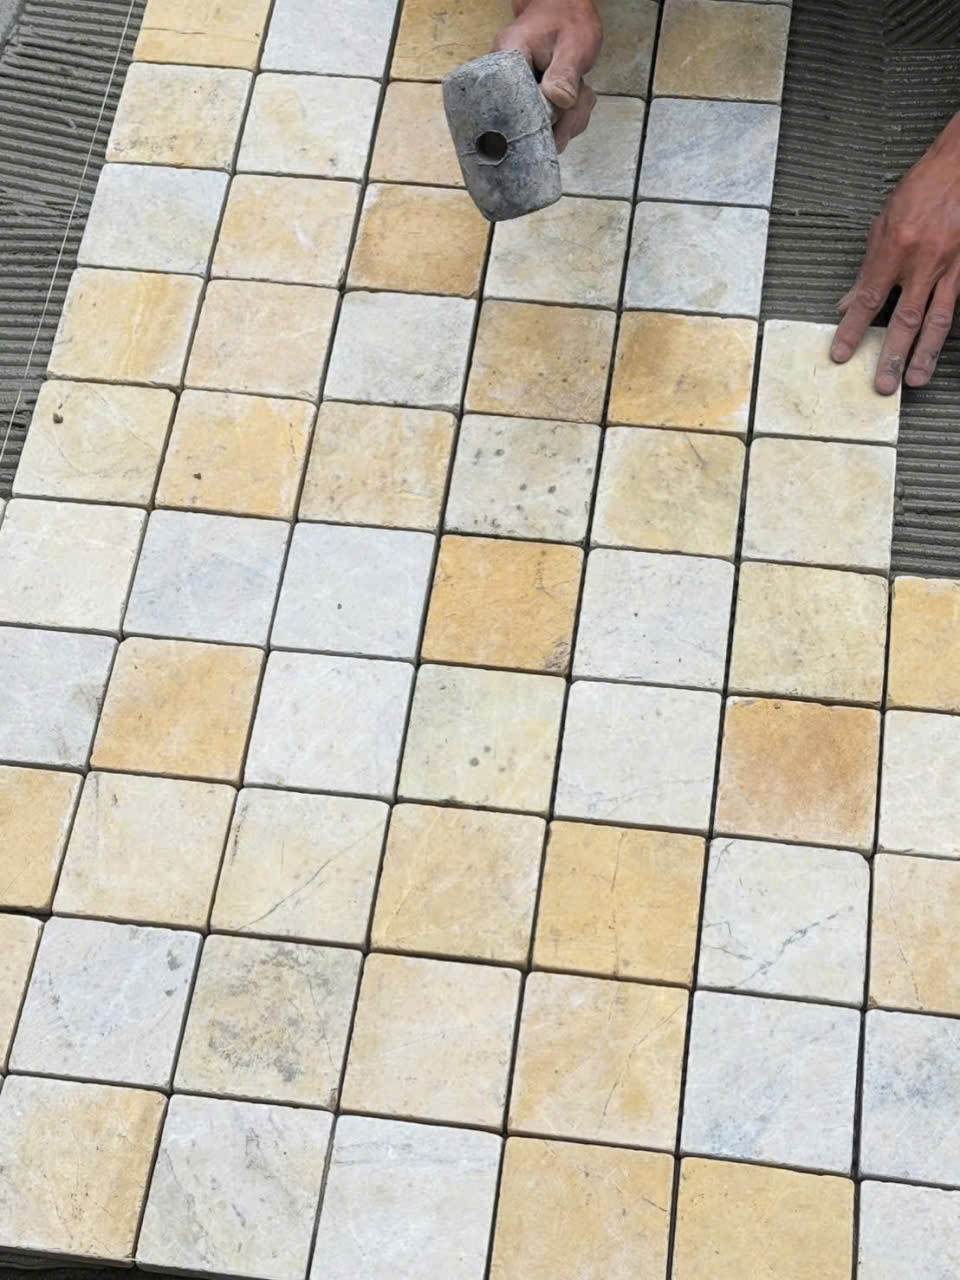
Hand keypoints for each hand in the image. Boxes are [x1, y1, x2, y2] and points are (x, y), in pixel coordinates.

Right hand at [493, 0, 601, 151]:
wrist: (565, 10)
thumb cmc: (567, 20)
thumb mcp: (573, 44)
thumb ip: (565, 73)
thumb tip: (559, 102)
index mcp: (507, 63)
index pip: (511, 108)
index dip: (536, 122)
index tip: (558, 115)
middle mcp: (505, 85)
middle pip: (527, 127)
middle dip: (561, 123)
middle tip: (580, 97)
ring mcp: (518, 99)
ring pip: (545, 131)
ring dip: (571, 119)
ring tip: (582, 90)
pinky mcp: (532, 107)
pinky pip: (553, 127)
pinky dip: (571, 118)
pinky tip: (577, 96)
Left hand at [832, 111, 959, 393]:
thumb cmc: (924, 187)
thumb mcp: (885, 221)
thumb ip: (869, 266)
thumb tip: (848, 301)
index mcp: (897, 246)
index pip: (869, 299)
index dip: (852, 330)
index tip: (840, 355)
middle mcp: (925, 260)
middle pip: (906, 319)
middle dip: (892, 356)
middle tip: (883, 387)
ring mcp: (954, 265)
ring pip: (939, 320)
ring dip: (926, 354)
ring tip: (915, 380)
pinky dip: (951, 328)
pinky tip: (942, 347)